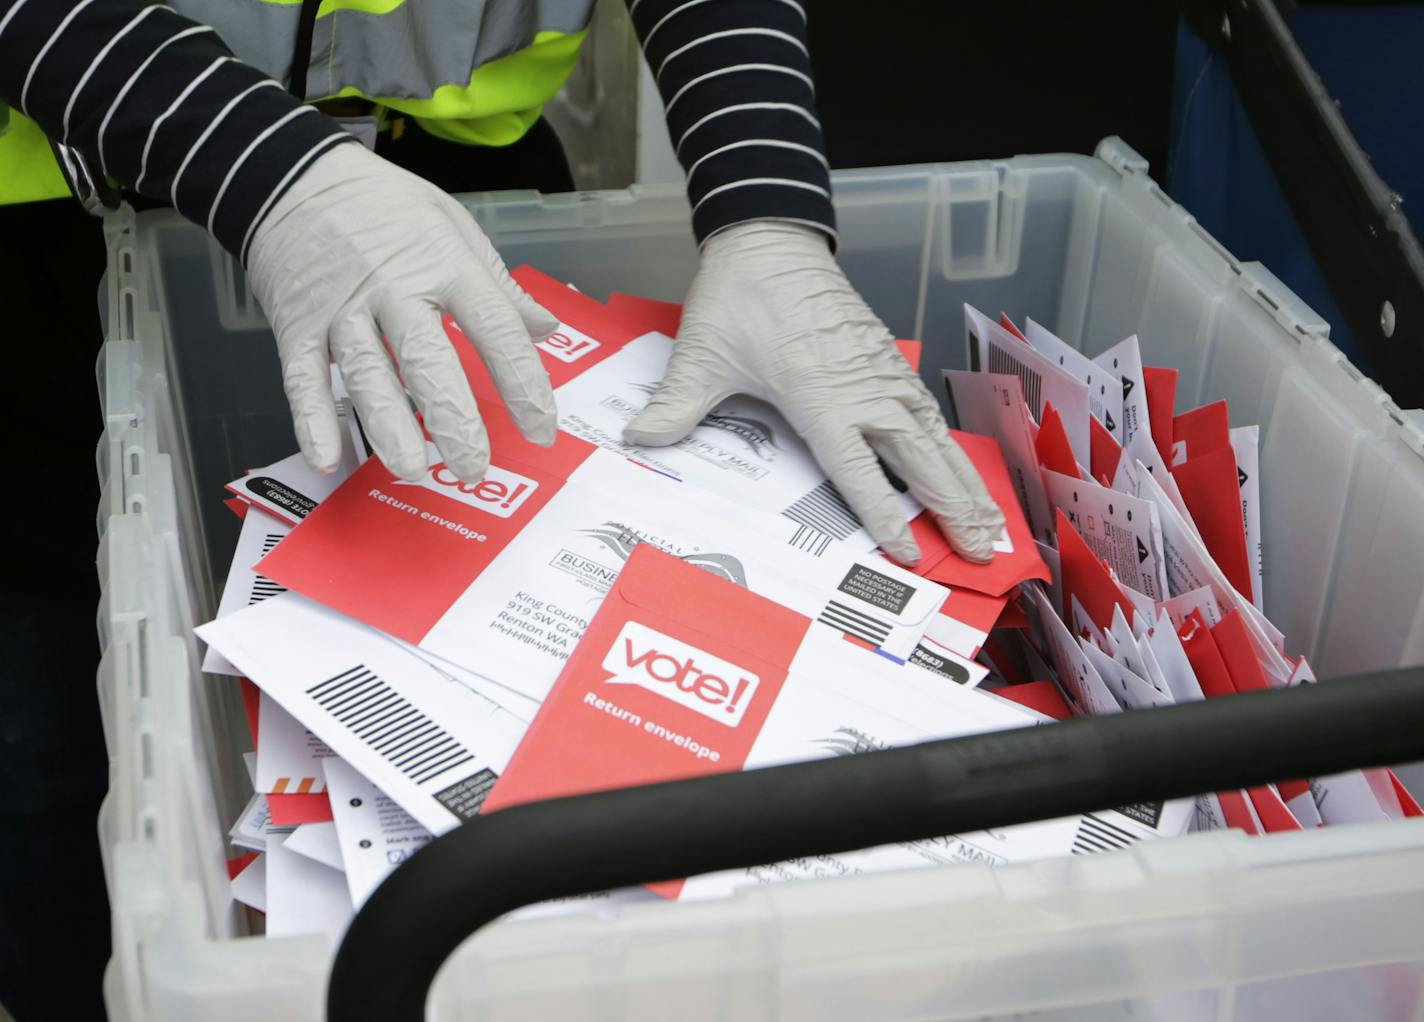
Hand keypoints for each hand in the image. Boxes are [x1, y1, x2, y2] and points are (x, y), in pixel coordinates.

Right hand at [246, 143, 557, 481]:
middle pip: (427, 361)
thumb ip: (499, 286)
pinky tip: (327, 458)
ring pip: (366, 374)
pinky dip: (311, 421)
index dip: (523, 383)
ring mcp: (341, 310)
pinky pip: (301, 378)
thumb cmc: (384, 205)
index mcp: (443, 264)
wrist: (292, 175)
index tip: (542, 429)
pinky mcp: (296, 325)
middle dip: (453, 419)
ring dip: (388, 426)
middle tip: (474, 466)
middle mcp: (393, 289)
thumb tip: (545, 329)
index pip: (494, 329)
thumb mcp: (454, 226)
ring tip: (412, 469)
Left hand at [623, 221, 1003, 564]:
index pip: (859, 467)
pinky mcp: (884, 358)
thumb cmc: (739, 295)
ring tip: (992, 522)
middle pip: (918, 459)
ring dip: (965, 480)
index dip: (884, 512)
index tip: (909, 551)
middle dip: (953, 507)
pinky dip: (950, 444)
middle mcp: (860, 387)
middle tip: (983, 549)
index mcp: (818, 394)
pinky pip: (925, 410)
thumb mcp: (701, 354)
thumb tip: (638, 439)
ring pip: (933, 437)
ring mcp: (879, 372)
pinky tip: (962, 468)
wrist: (768, 237)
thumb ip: (676, 404)